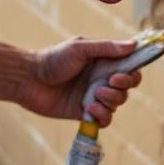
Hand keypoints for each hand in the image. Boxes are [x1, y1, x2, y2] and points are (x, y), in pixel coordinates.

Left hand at [14, 37, 143, 126]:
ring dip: (111, 100)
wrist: (29, 79)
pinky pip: (104, 119)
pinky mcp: (85, 113)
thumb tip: (133, 44)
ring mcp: (94, 96)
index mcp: (103, 61)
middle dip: (123, 86)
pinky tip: (88, 109)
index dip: (134, 71)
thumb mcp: (80, 48)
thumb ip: (106, 48)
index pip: (129, 67)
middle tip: (110, 82)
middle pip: (127, 87)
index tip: (125, 72)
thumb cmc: (53, 59)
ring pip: (117, 103)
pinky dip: (102, 116)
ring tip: (94, 95)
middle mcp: (101, 78)